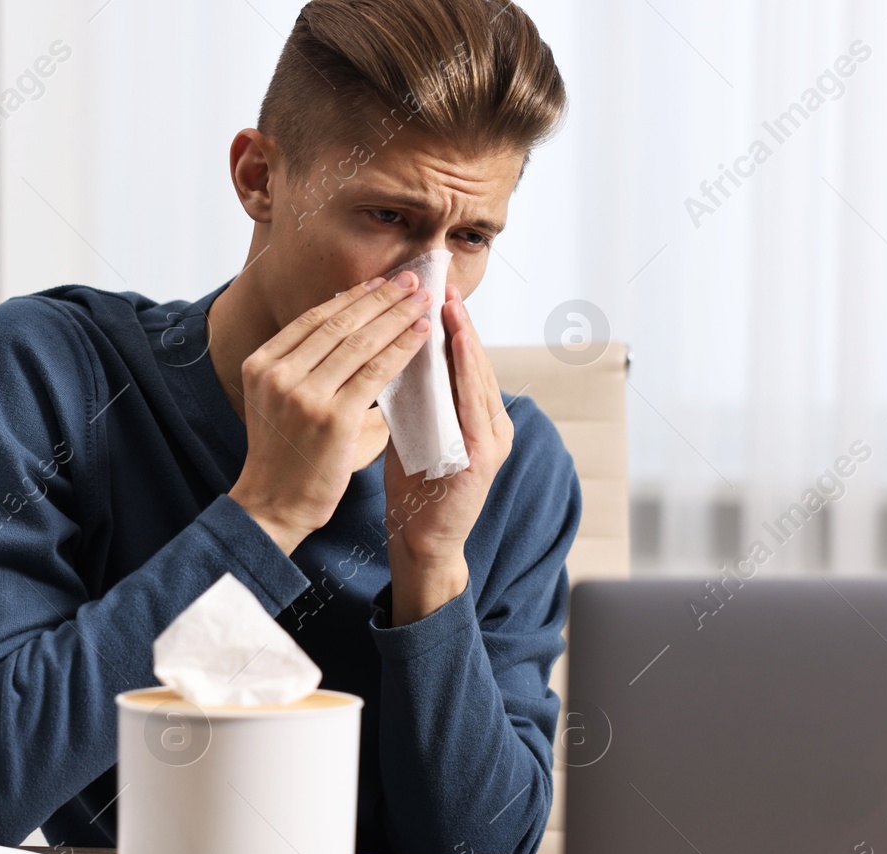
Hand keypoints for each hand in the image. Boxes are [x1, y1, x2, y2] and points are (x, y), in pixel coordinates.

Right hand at [228, 272, 432, 555]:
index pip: (314, 319)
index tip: (380, 282)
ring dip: (397, 316)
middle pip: (338, 323)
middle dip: (380, 298)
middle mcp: (278, 373)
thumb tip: (361, 341)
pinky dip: (402, 349)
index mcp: (261, 364)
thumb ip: (311, 372)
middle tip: (411, 280)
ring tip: (423, 300)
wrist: (273, 506)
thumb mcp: (281, 403)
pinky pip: (376, 373)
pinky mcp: (333, 418)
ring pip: (359, 343)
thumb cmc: (285, 458)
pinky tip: (421, 335)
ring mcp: (303, 395)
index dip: (352, 298)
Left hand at [383, 283, 513, 622]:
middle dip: (459, 319)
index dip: (450, 322)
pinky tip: (454, 343)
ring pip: (478, 375)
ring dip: (464, 335)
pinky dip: (466, 369)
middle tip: (441, 279)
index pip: (462, 359)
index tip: (432, 287)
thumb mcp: (416, 429)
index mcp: (476, 416)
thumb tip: (394, 351)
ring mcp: (491, 439)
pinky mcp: (482, 457)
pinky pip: (474, 402)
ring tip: (449, 300)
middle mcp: (491, 423)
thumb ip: (418, 396)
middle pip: (474, 359)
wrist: (422, 542)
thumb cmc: (416, 487)